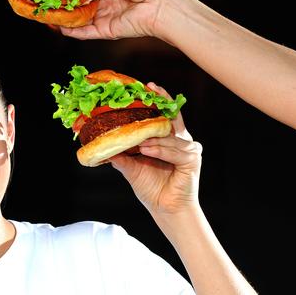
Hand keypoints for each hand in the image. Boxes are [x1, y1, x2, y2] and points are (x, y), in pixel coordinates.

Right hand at [60, 0, 177, 40]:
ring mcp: (103, 16)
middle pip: (79, 1)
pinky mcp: (104, 30)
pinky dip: (72, 31)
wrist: (159, 6)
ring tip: (47, 11)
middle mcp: (104, 2)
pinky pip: (84, 32)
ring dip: (64, 16)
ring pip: (79, 17)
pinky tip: (59, 27)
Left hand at [109, 83, 202, 215]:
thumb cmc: (152, 187)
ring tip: (140, 144)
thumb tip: (102, 147)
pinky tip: (149, 150)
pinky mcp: (192, 160)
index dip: (158, 99)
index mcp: (167, 138)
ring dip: (155, 139)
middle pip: (172, 117)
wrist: (165, 209)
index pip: (164, 114)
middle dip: (161, 104)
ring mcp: (188, 149)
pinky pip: (176, 151)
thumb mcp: (132, 168)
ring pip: (170, 137)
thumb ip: (121, 155)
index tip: (149, 86)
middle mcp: (180, 140)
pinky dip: (162, 150)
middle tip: (149, 92)